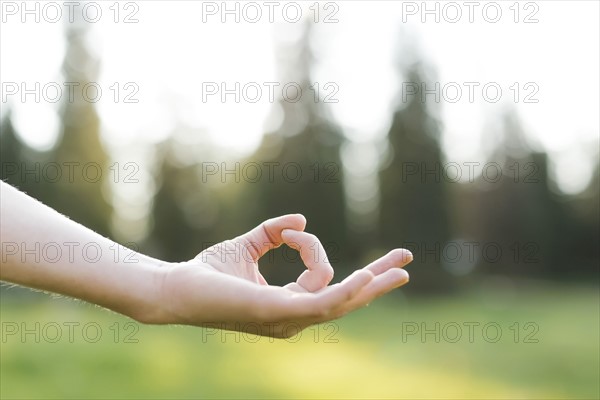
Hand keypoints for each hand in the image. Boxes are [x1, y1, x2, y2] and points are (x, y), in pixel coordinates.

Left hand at [156, 214, 412, 337]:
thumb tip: (300, 221)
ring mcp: (288, 318)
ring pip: (341, 300)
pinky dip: (347, 290)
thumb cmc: (208, 272)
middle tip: (406, 263)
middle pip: (347, 298)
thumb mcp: (247, 246)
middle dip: (378, 280)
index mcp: (288, 304)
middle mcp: (293, 317)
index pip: (323, 278)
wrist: (176, 287)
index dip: (312, 248)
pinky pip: (322, 302)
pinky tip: (367, 277)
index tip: (289, 233)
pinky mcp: (277, 311)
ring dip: (371, 284)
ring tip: (399, 269)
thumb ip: (272, 233)